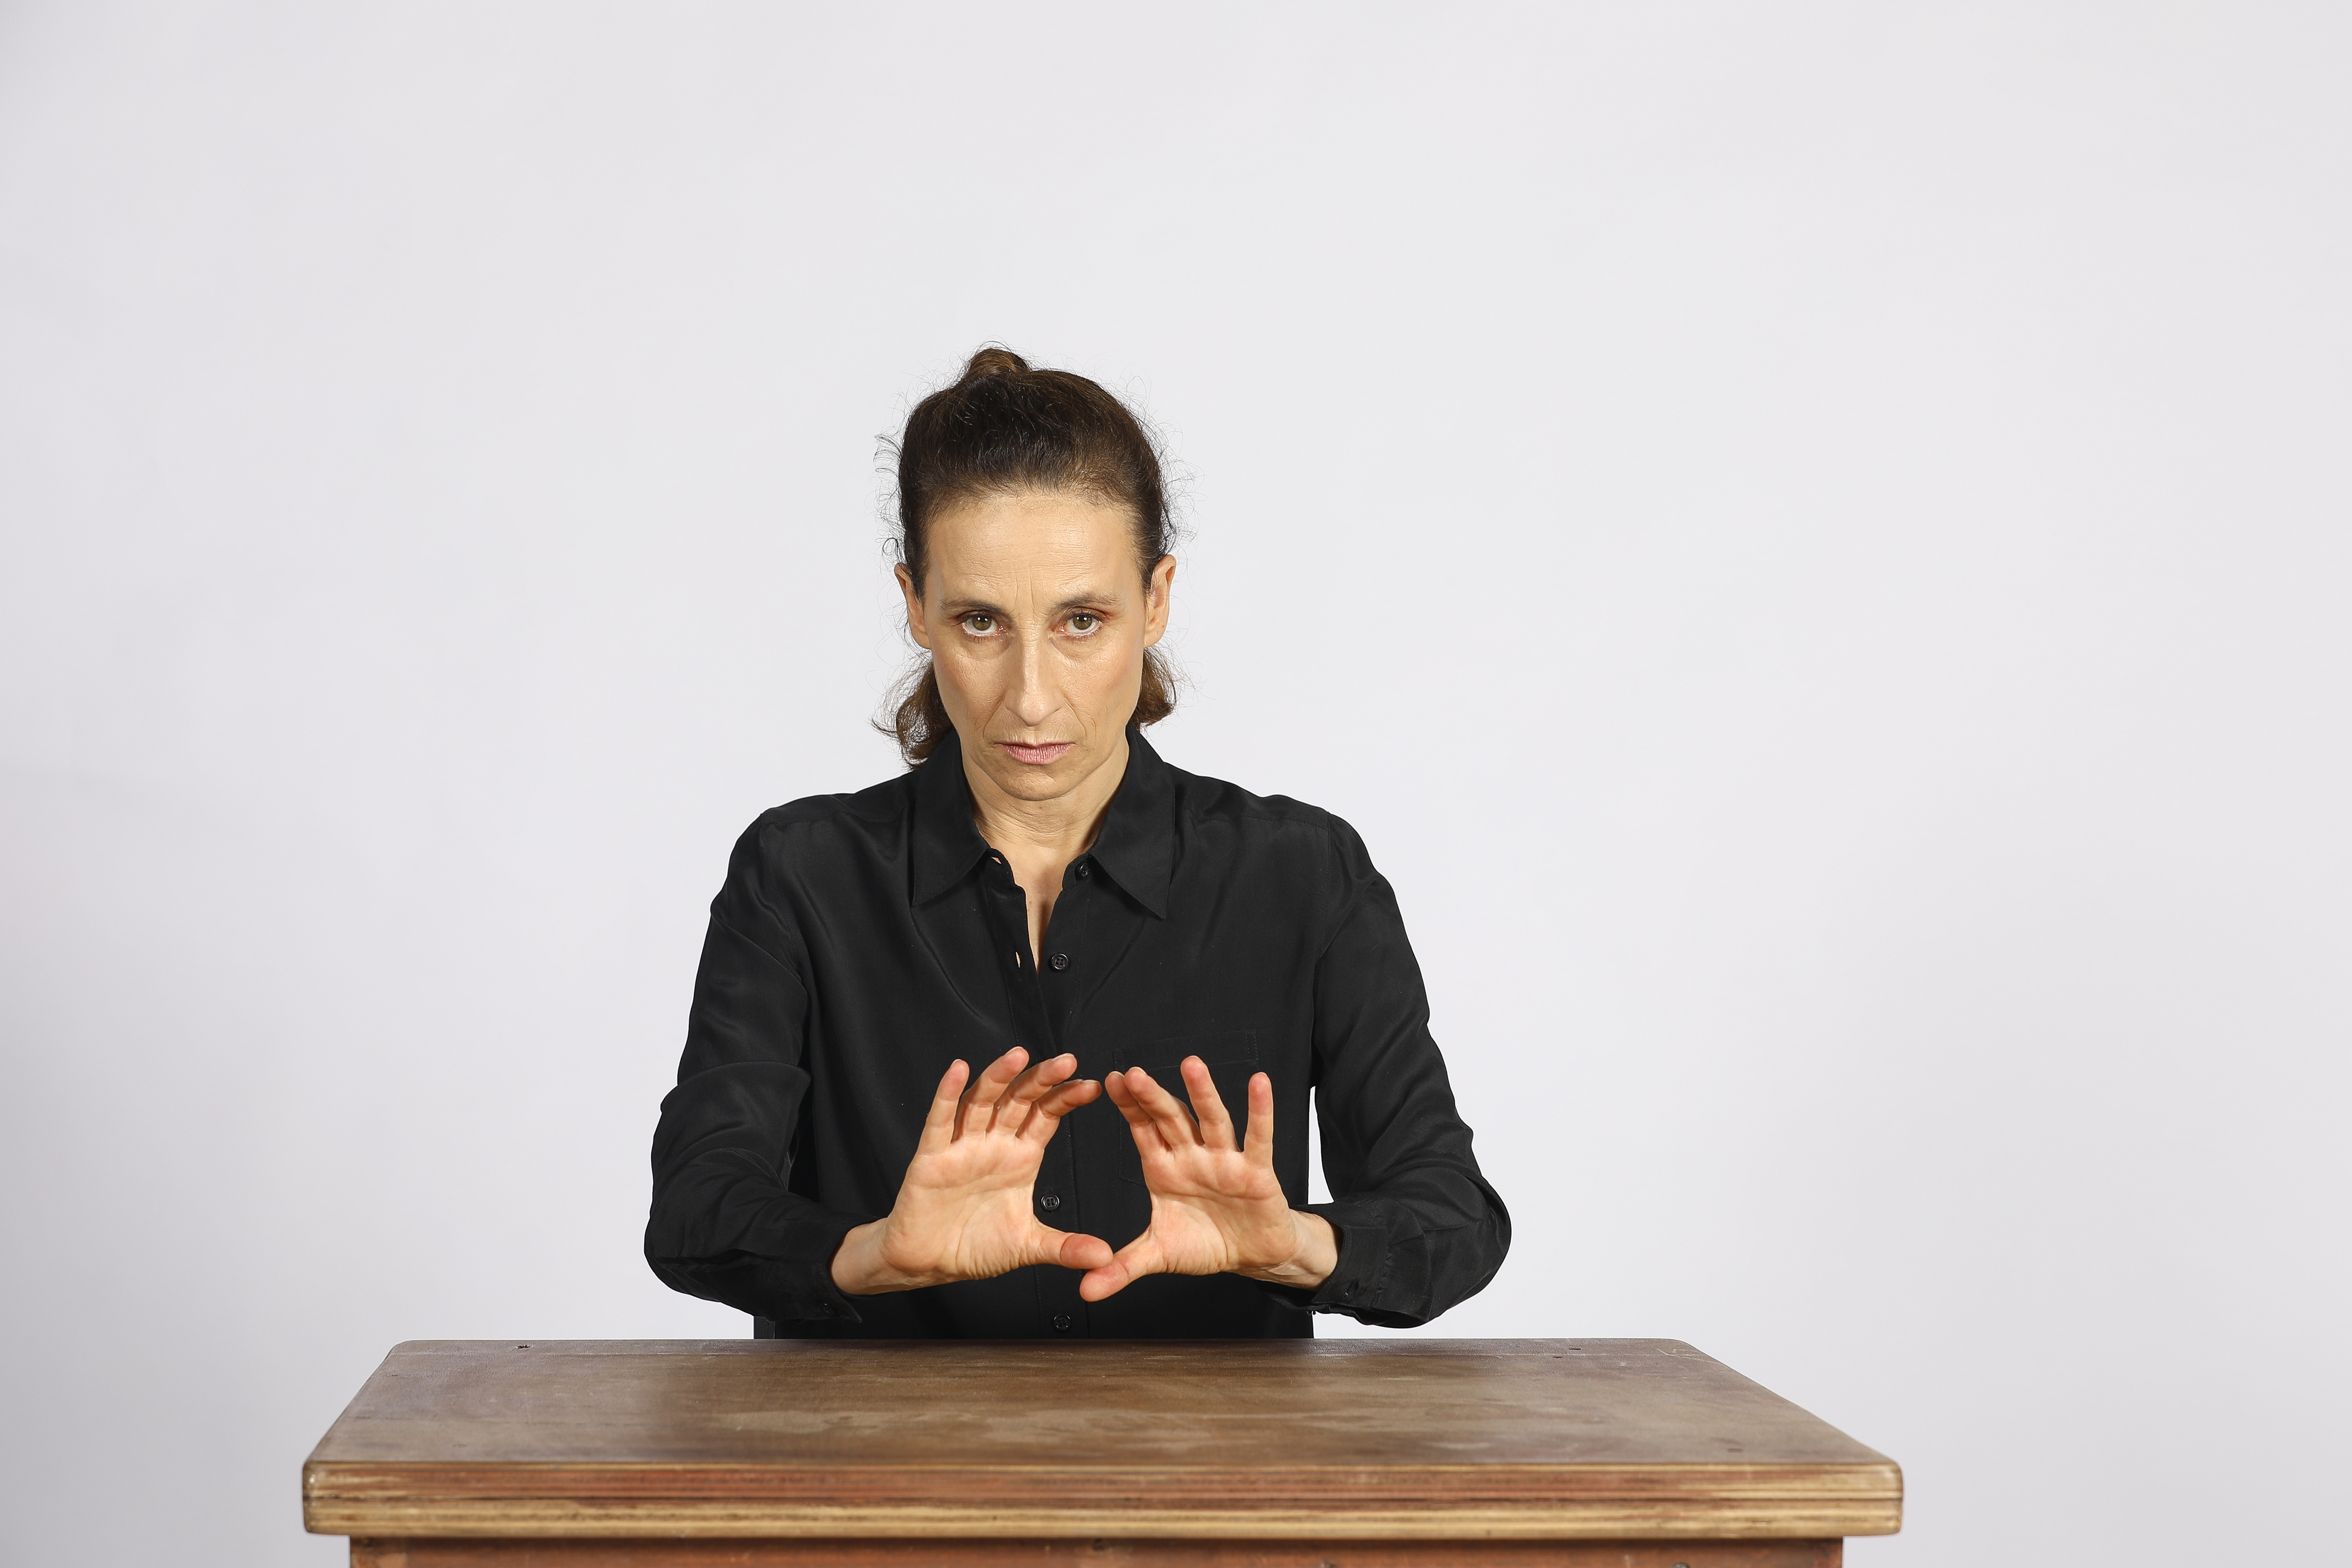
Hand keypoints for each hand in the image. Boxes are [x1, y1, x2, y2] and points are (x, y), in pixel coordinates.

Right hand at [830, 1048, 1111, 1294]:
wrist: (928, 1264)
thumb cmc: (975, 1248)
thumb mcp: (1027, 1246)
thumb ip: (1065, 1248)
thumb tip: (1107, 1258)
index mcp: (1019, 1157)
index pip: (1046, 1116)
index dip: (1066, 1098)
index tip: (1094, 1086)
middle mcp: (992, 1144)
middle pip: (1019, 1101)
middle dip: (1042, 1080)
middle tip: (1067, 1061)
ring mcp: (961, 1148)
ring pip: (981, 1103)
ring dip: (998, 1077)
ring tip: (1018, 1056)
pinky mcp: (931, 1159)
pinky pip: (940, 1122)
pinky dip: (947, 1094)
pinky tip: (959, 1070)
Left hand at [1080, 1058, 1336, 1301]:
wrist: (1251, 1255)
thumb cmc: (1205, 1244)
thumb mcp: (1159, 1255)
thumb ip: (1121, 1268)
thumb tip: (1084, 1291)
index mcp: (1164, 1168)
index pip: (1142, 1130)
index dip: (1129, 1107)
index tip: (1110, 1081)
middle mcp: (1192, 1156)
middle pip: (1170, 1120)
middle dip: (1153, 1097)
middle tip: (1134, 1073)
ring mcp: (1224, 1160)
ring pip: (1212, 1121)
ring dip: (1202, 1094)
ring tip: (1191, 1065)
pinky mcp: (1256, 1171)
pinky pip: (1258, 1138)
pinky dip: (1260, 1111)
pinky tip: (1259, 1084)